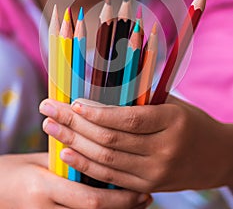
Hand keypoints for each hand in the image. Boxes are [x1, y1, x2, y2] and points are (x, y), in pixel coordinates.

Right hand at [0, 152, 151, 207]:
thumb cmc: (12, 172)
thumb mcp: (38, 161)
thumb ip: (66, 160)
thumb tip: (97, 155)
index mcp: (43, 187)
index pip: (88, 198)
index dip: (119, 198)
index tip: (140, 189)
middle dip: (123, 207)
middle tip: (145, 198)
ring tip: (136, 203)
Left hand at [40, 97, 232, 192]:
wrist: (219, 157)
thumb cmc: (192, 122)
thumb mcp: (172, 104)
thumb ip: (141, 100)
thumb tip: (103, 91)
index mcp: (172, 121)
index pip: (128, 119)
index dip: (97, 112)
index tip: (73, 102)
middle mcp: (165, 149)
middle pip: (110, 139)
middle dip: (74, 124)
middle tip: (49, 110)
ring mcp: (157, 173)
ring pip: (106, 160)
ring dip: (74, 144)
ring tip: (51, 129)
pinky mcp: (150, 186)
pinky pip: (111, 178)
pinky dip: (87, 166)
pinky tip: (68, 155)